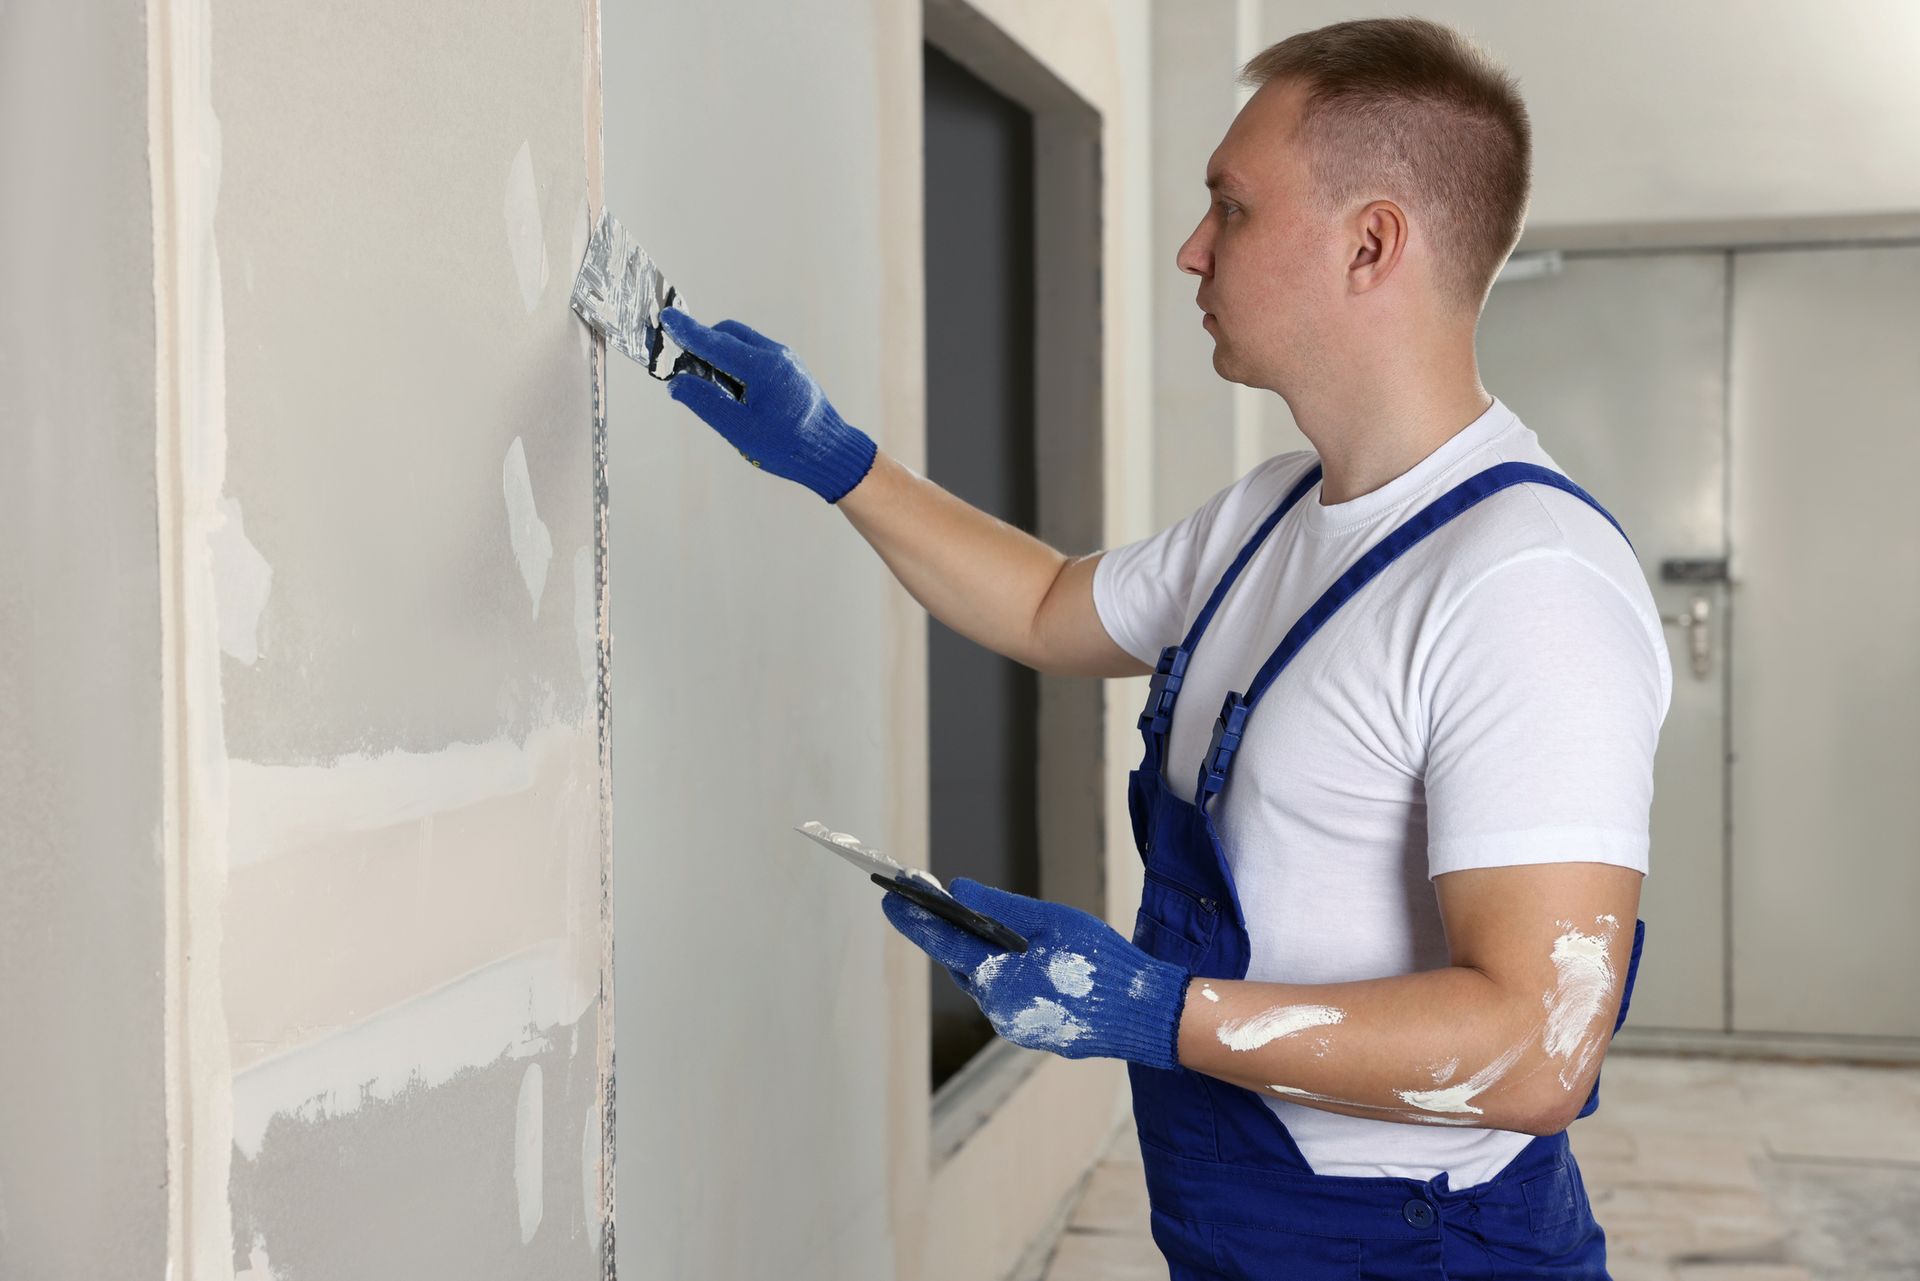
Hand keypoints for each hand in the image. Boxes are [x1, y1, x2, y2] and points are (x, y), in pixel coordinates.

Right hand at [658, 308, 877, 503]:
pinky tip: (735, 391)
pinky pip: (756, 354)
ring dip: (721, 354)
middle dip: (704, 343)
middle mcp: (776, 355)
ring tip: (711, 386)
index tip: (667, 318)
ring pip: (743, 344)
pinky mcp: (791, 369)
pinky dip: (738, 362)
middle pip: (729, 335)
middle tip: (685, 366)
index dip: (688, 331)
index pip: (715, 342)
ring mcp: (786, 360)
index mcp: (762, 367)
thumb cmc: (788, 446)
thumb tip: (677, 383)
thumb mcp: (740, 430)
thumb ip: (706, 403)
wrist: (830, 452)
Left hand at [881, 879, 1189, 1069]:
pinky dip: (1008, 974)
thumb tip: (957, 892)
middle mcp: (998, 1008)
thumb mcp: (1051, 922)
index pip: (943, 942)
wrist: (1146, 1016)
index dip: (914, 918)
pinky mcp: (1034, 1033)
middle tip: (936, 901)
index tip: (889, 895)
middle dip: (951, 933)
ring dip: (983, 955)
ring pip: (985, 982)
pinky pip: (1008, 997)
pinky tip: (1027, 958)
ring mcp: (1016, 1026)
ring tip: (991, 926)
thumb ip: (999, 908)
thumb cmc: (1102, 963)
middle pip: (962, 963)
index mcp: (998, 978)